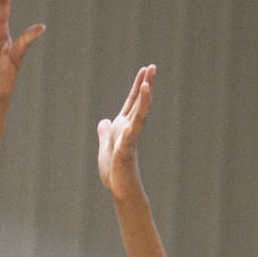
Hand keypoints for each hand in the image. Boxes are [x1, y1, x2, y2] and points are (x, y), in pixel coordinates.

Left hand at [97, 65, 155, 198]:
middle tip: (153, 67)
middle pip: (139, 103)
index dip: (138, 85)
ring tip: (147, 84)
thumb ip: (106, 133)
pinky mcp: (125, 151)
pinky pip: (129, 136)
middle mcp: (129, 129)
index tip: (145, 70)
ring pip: (138, 116)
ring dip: (143, 100)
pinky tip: (133, 120)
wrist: (120, 189)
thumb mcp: (106, 147)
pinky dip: (132, 126)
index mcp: (123, 126)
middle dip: (145, 85)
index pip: (132, 101)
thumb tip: (104, 121)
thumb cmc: (115, 171)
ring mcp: (129, 139)